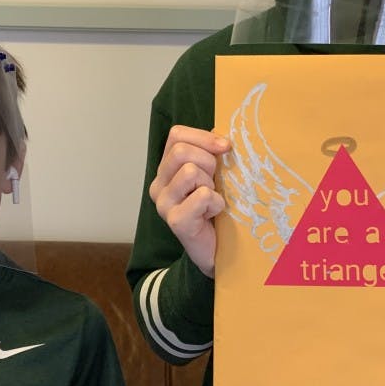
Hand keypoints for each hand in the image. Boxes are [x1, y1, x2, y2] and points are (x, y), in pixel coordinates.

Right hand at [149, 125, 230, 276]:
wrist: (219, 249)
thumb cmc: (216, 208)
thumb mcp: (213, 175)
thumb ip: (210, 153)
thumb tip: (221, 136)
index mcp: (166, 169)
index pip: (176, 135)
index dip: (204, 137)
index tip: (225, 147)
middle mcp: (159, 185)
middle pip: (181, 151)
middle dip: (208, 162)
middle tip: (216, 181)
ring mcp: (164, 204)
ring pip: (190, 171)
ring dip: (211, 184)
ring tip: (212, 199)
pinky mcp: (176, 221)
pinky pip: (202, 196)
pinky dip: (216, 202)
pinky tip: (214, 214)